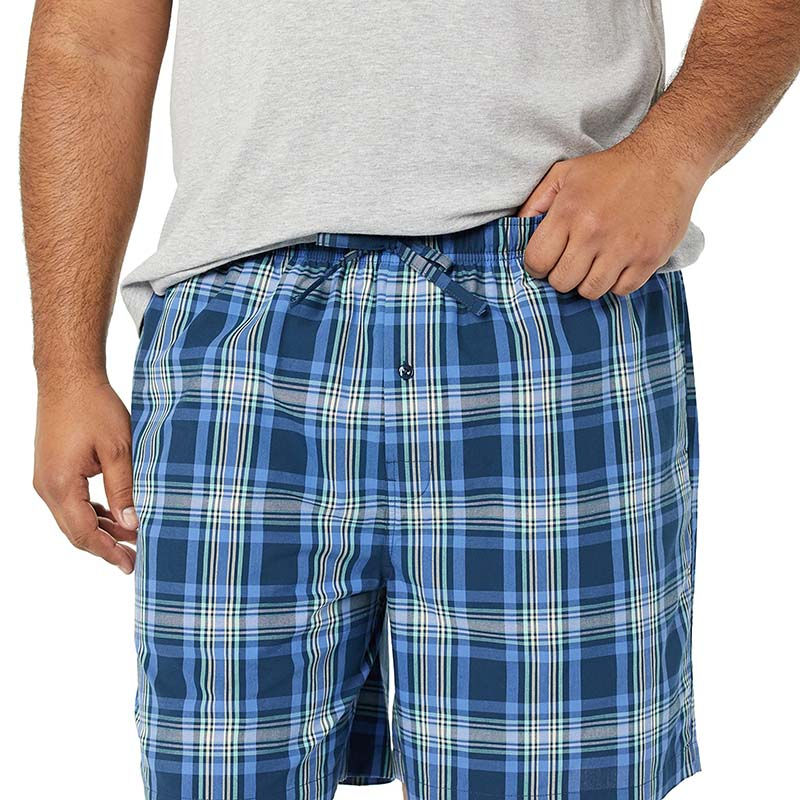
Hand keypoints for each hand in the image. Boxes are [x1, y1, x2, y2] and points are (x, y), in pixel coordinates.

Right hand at [33, 376, 137, 573]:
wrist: (69, 378)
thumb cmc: (94, 407)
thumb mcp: (119, 450)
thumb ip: (124, 490)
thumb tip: (131, 525)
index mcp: (60, 485)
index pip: (84, 532)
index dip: (108, 551)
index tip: (130, 564)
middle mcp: (46, 486)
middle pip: (75, 530)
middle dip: (105, 546)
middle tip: (133, 560)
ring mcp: (46, 479)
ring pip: (73, 517)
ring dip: (100, 529)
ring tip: (130, 540)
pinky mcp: (53, 470)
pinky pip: (71, 502)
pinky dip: (92, 512)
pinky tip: (114, 517)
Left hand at [519, 138, 705, 298]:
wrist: (666, 160)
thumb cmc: (611, 169)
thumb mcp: (564, 174)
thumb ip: (535, 203)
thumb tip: (515, 230)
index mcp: (569, 212)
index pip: (537, 262)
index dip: (537, 266)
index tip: (547, 260)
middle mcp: (594, 232)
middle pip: (562, 282)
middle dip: (562, 275)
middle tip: (573, 261)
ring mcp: (623, 247)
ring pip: (591, 291)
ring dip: (589, 281)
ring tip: (595, 263)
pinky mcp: (649, 257)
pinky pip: (622, 290)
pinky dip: (618, 282)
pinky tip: (619, 263)